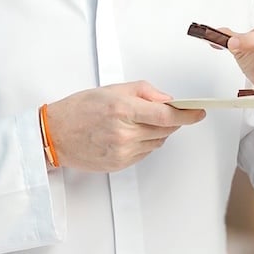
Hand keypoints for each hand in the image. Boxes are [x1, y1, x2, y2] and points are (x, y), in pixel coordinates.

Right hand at [45, 81, 204, 172]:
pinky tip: (127, 135)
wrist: (55, 135)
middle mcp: (124, 132)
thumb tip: (167, 100)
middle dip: (170, 121)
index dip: (187, 115)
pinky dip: (143, 143)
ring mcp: (122, 151)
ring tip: (135, 122)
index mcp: (122, 109)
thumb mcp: (111, 89)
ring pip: (157, 142)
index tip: (198, 112)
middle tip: (162, 112)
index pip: (166, 116)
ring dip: (155, 132)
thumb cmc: (79, 109)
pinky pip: (145, 153)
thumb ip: (143, 91)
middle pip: (165, 130)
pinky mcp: (120, 164)